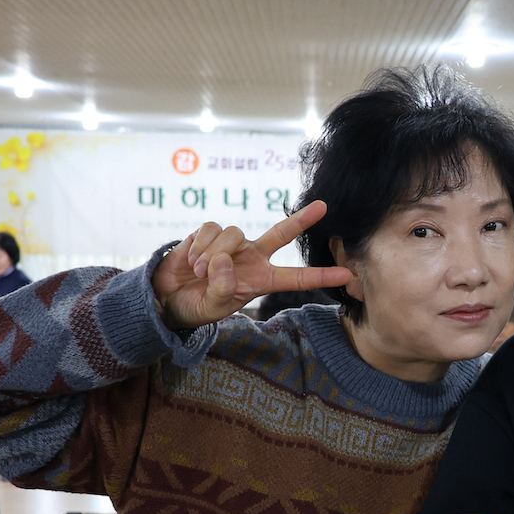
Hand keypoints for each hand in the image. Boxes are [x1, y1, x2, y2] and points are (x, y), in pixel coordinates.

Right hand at [152, 201, 352, 330]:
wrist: (167, 297)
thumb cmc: (196, 305)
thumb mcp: (213, 307)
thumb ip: (223, 288)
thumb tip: (224, 260)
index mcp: (261, 280)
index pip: (296, 278)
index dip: (320, 276)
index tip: (347, 274)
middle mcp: (252, 258)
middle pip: (281, 234)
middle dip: (301, 220)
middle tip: (323, 206)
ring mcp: (232, 244)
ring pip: (234, 234)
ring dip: (215, 254)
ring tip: (200, 272)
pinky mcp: (209, 233)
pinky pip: (212, 230)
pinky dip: (200, 247)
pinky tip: (191, 262)